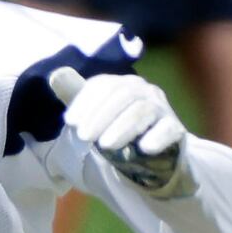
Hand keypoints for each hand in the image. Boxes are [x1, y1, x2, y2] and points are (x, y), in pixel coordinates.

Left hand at [47, 66, 195, 196]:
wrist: (153, 157)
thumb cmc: (118, 130)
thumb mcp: (95, 114)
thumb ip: (77, 95)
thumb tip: (56, 74)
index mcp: (122, 84)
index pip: (103, 85)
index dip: (84, 102)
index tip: (69, 122)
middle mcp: (144, 91)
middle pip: (123, 96)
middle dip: (100, 116)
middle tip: (83, 137)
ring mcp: (162, 109)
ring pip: (143, 111)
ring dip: (122, 128)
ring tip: (105, 146)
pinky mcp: (175, 130)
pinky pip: (169, 129)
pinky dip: (157, 137)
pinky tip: (144, 148)